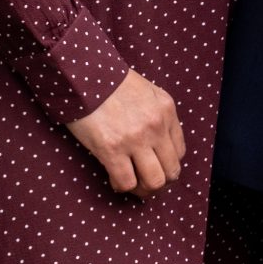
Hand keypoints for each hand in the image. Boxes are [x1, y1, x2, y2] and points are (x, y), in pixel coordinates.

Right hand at [66, 70, 184, 194]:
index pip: (179, 152)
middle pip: (171, 171)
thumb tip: (158, 142)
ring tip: (132, 185)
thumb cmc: (111, 81)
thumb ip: (158, 114)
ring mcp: (135, 139)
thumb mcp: (147, 91)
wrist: (83, 74)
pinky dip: (121, 186)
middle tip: (145, 183)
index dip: (167, 165)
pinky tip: (114, 180)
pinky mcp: (112, 149)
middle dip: (160, 182)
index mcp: (166, 110)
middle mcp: (156, 127)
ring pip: (153, 182)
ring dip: (143, 189)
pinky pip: (126, 182)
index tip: (154, 166)